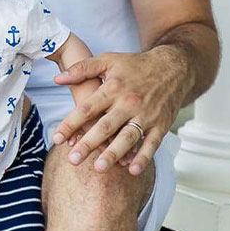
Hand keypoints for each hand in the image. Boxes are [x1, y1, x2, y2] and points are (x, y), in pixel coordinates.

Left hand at [52, 46, 187, 175]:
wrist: (173, 67)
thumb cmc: (136, 65)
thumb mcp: (108, 60)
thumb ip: (82, 69)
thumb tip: (57, 78)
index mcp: (113, 88)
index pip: (87, 108)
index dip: (71, 123)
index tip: (56, 138)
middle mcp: (128, 102)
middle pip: (105, 126)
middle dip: (88, 143)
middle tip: (72, 160)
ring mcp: (146, 114)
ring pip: (128, 137)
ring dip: (114, 153)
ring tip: (99, 168)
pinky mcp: (161, 124)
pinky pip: (152, 143)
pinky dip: (143, 157)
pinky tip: (132, 171)